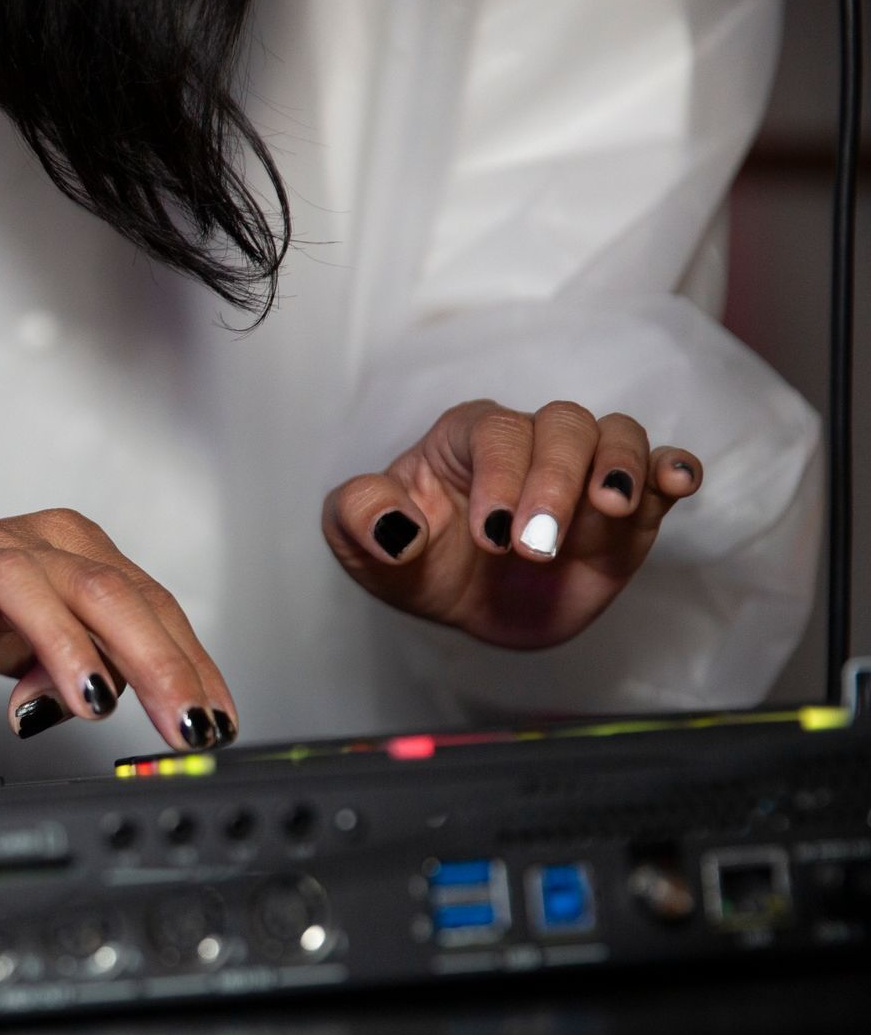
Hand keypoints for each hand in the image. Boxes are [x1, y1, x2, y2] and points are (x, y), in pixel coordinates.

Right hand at [0, 509, 236, 748]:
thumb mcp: (46, 658)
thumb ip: (87, 673)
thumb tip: (107, 703)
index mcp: (78, 553)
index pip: (150, 604)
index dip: (188, 664)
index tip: (214, 721)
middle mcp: (30, 544)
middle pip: (103, 590)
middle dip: (152, 660)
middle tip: (180, 721)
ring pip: (26, 584)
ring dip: (66, 644)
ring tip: (92, 699)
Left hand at [322, 400, 702, 648]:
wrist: (462, 608)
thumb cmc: (413, 559)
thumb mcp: (357, 541)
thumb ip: (359, 515)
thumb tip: (396, 525)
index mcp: (469, 437)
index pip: (496, 433)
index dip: (499, 477)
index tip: (489, 537)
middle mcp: (532, 443)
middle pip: (563, 426)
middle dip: (554, 483)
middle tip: (533, 548)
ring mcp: (583, 474)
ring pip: (617, 438)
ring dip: (620, 469)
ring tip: (611, 508)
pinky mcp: (627, 514)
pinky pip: (660, 474)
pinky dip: (673, 470)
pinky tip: (677, 483)